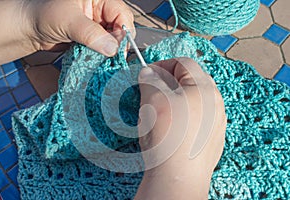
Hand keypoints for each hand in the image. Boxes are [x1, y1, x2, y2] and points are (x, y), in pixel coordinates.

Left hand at [0, 0, 133, 66]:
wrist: (29, 29)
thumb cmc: (44, 15)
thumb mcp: (69, 21)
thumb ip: (91, 34)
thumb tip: (112, 49)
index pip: (122, 15)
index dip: (123, 32)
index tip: (118, 49)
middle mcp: (101, 11)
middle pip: (121, 29)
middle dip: (117, 44)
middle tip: (111, 58)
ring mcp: (97, 26)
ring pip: (113, 41)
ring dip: (109, 52)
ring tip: (104, 62)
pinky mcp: (92, 39)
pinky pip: (103, 49)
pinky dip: (102, 56)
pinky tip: (98, 62)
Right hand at [135, 58, 225, 198]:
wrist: (177, 178)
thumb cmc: (168, 137)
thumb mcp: (153, 99)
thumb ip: (150, 79)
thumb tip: (148, 72)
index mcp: (205, 89)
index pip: (184, 63)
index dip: (162, 64)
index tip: (147, 74)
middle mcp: (215, 104)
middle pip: (190, 81)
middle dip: (168, 82)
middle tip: (151, 91)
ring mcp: (215, 123)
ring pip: (192, 101)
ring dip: (174, 100)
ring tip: (158, 111)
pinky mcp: (211, 140)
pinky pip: (196, 119)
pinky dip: (181, 117)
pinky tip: (170, 128)